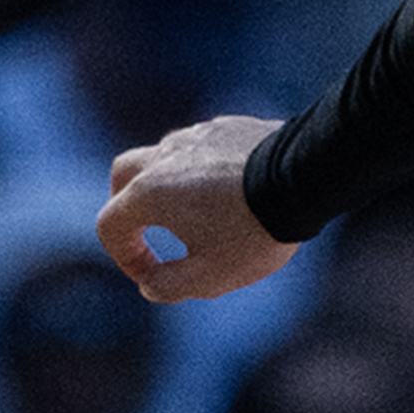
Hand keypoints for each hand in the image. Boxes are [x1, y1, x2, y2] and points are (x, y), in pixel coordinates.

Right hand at [97, 114, 294, 303]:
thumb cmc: (253, 230)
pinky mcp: (227, 126)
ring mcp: (196, 135)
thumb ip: (169, 286)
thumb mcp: (209, 277)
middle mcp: (164, 156)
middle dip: (127, 209)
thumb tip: (149, 284)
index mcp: (149, 193)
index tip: (150, 276)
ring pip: (163, 158)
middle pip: (123, 177)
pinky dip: (199, 172)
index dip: (123, 257)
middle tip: (147, 235)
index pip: (110, 225)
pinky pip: (200, 149)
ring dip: (167, 188)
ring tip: (197, 218)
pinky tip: (228, 195)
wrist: (304, 177)